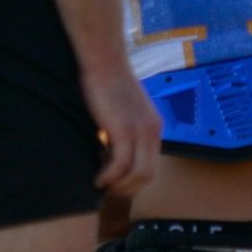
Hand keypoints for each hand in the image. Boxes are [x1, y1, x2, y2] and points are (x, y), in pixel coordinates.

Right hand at [83, 61, 161, 196]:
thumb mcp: (123, 108)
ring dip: (119, 187)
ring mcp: (141, 131)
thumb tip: (110, 147)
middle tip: (108, 191)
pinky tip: (97, 179)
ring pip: (137, 175)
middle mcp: (152, 131)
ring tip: (101, 186)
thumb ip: (124, 126)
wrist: (104, 59)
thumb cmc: (106, 81)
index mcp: (154, 127)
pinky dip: (109, 177)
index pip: (152, 166)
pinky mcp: (125, 129)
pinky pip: (121, 165)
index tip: (115, 184)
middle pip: (148, 176)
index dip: (134, 182)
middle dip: (128, 189)